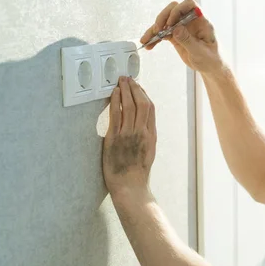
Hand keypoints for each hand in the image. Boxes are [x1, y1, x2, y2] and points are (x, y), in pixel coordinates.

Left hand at [102, 76, 156, 196]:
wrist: (130, 187)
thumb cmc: (137, 174)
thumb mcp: (148, 153)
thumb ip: (146, 138)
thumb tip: (142, 126)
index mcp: (151, 136)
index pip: (150, 109)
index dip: (144, 94)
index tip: (138, 87)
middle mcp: (142, 133)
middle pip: (142, 103)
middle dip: (135, 88)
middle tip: (127, 78)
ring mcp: (129, 134)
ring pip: (129, 105)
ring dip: (125, 90)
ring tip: (120, 81)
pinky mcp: (115, 138)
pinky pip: (116, 114)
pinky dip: (115, 101)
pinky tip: (113, 94)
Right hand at [141, 0, 224, 73]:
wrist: (211, 68)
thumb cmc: (212, 59)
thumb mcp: (201, 52)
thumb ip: (188, 41)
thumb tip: (176, 29)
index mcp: (202, 21)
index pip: (190, 5)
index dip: (179, 9)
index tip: (171, 22)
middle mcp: (191, 21)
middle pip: (173, 9)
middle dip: (163, 18)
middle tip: (157, 30)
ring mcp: (182, 28)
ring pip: (165, 21)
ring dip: (155, 29)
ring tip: (147, 39)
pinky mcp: (176, 36)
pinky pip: (163, 33)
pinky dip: (155, 38)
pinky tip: (149, 44)